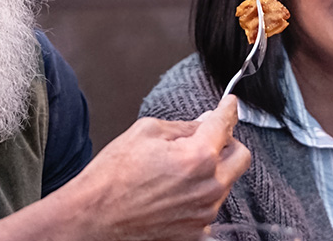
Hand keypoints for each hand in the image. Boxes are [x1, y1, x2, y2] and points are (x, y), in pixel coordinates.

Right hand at [65, 95, 250, 240]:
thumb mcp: (146, 132)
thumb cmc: (111, 177)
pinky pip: (209, 206)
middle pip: (241, 157)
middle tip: (208, 137)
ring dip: (212, 170)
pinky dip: (199, 195)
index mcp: (197, 157)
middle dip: (227, 142)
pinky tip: (174, 191)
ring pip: (226, 182)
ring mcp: (204, 214)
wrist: (91, 219)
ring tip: (178, 169)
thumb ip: (184, 127)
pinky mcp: (195, 233)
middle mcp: (208, 188)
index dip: (228, 110)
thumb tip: (205, 123)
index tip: (230, 106)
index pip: (226, 124)